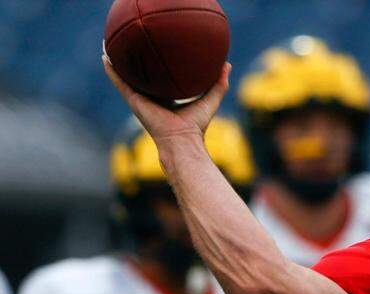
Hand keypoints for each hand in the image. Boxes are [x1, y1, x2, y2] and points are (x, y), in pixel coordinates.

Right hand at [102, 55, 228, 142]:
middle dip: (136, 60)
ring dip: (118, 61)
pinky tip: (105, 56)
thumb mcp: (210, 99)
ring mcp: (140, 98)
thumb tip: (227, 64)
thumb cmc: (197, 124)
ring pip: (126, 76)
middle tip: (132, 41)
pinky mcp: (133, 100)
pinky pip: (120, 82)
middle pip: (141, 75)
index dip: (159, 66)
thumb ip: (219, 83)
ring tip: (111, 43)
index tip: (158, 51)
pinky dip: (112, 70)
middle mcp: (151, 97)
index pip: (161, 78)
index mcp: (167, 97)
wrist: (182, 139)